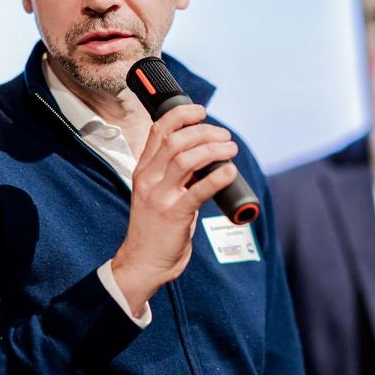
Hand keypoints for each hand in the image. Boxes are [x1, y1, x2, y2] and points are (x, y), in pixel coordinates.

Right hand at [111, 104, 238, 314]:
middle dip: (204, 132)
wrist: (143, 262)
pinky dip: (217, 178)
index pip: (158, 130)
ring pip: (186, 159)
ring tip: (230, 149)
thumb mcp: (157, 193)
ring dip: (213, 149)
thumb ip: (175, 174)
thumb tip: (206, 154)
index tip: (201, 111)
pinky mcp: (173, 214)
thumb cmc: (155, 229)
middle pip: (176, 140)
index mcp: (143, 170)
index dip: (182, 115)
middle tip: (224, 137)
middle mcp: (149, 179)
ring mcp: (160, 196)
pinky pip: (198, 190)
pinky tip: (230, 171)